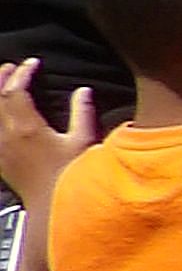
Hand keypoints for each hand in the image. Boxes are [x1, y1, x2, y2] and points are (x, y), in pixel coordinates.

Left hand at [0, 60, 102, 214]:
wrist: (51, 207)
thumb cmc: (71, 176)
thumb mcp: (82, 143)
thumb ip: (82, 113)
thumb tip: (83, 90)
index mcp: (27, 128)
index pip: (16, 90)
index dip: (22, 73)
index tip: (33, 63)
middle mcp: (7, 135)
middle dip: (2, 78)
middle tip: (11, 67)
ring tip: (1, 82)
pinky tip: (0, 113)